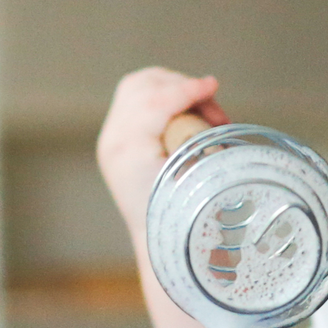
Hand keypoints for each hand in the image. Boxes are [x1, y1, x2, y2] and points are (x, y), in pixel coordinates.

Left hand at [96, 68, 228, 234]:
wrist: (158, 241)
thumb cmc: (184, 216)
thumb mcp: (197, 181)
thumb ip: (202, 147)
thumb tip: (216, 120)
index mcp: (129, 154)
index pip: (154, 103)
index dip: (187, 90)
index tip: (213, 86)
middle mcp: (113, 142)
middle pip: (143, 87)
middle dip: (183, 87)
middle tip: (214, 111)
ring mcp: (111, 138)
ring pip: (137, 86)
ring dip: (173, 87)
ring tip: (202, 109)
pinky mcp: (117, 135)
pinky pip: (135, 98)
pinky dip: (163, 94)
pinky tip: (186, 111)